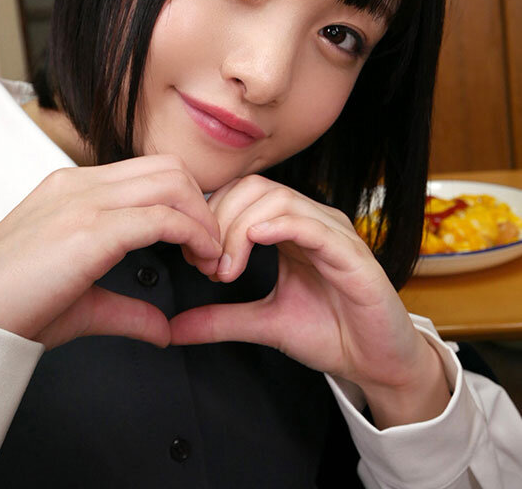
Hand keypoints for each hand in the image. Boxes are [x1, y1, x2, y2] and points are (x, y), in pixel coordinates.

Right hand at [0, 155, 221, 349]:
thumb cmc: (11, 307)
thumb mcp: (80, 302)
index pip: (148, 173)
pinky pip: (161, 217)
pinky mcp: (90, 230)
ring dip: (202, 217)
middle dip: (201, 204)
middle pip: (168, 169)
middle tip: (209, 245)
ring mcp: (83, 202)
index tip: (197, 240)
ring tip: (208, 254)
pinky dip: (193, 234)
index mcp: (72, 191)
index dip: (184, 202)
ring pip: (171, 183)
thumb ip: (127, 309)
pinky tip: (200, 256)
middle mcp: (79, 186)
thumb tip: (162, 327)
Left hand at [170, 175, 450, 425]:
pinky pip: (311, 224)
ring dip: (240, 228)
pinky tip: (256, 241)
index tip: (197, 258)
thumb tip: (175, 326)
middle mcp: (313, 221)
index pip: (243, 195)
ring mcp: (333, 233)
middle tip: (207, 265)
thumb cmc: (332, 333)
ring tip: (227, 269)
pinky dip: (278, 226)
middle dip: (220, 221)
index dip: (212, 218)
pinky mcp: (351, 254)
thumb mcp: (265, 323)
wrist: (379, 364)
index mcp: (292, 229)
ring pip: (278, 200)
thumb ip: (221, 318)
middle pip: (255, 189)